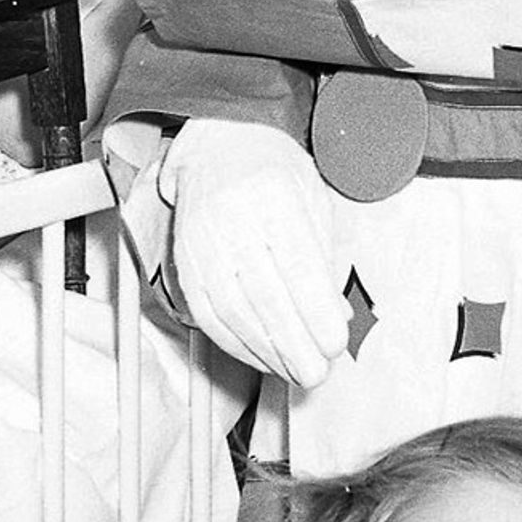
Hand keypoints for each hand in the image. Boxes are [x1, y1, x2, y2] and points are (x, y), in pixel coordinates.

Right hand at [160, 120, 353, 383]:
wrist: (218, 147)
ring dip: (265, 352)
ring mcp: (202, 242)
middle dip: (292, 343)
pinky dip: (235, 344)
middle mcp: (232, 219)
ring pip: (232, 311)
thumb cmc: (277, 176)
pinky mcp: (184, 262)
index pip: (295, 264)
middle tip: (317, 374)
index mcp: (273, 198)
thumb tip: (337, 319)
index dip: (314, 311)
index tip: (335, 345)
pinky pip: (208, 314)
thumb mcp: (313, 203)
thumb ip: (324, 260)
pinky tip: (260, 358)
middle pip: (262, 294)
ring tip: (294, 373)